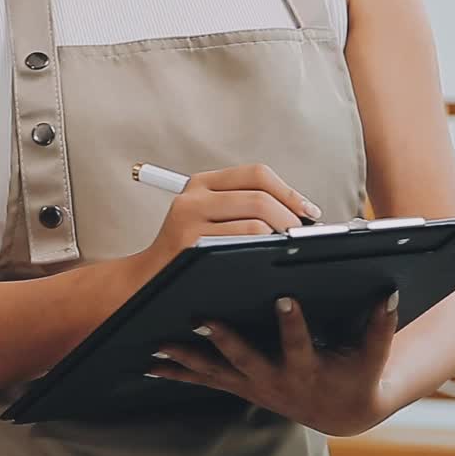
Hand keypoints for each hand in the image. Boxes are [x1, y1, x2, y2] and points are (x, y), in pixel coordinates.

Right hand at [137, 164, 322, 273]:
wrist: (146, 281)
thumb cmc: (187, 255)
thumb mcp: (206, 219)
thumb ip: (242, 207)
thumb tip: (299, 211)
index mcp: (201, 184)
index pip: (256, 174)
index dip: (289, 191)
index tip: (309, 211)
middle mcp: (193, 197)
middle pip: (260, 196)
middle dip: (291, 217)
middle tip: (302, 236)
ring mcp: (190, 220)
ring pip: (257, 219)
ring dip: (281, 235)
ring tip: (286, 248)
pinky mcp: (191, 244)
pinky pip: (245, 239)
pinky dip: (265, 248)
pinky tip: (268, 257)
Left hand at [151, 292, 400, 436]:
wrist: (341, 413)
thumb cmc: (358, 375)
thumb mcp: (374, 354)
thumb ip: (382, 324)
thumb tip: (390, 291)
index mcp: (307, 370)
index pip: (300, 344)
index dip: (293, 324)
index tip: (284, 297)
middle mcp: (275, 382)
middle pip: (246, 359)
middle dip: (224, 340)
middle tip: (202, 319)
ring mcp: (253, 387)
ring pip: (216, 373)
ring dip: (186, 360)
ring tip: (158, 345)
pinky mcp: (239, 387)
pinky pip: (205, 380)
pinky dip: (178, 374)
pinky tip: (150, 365)